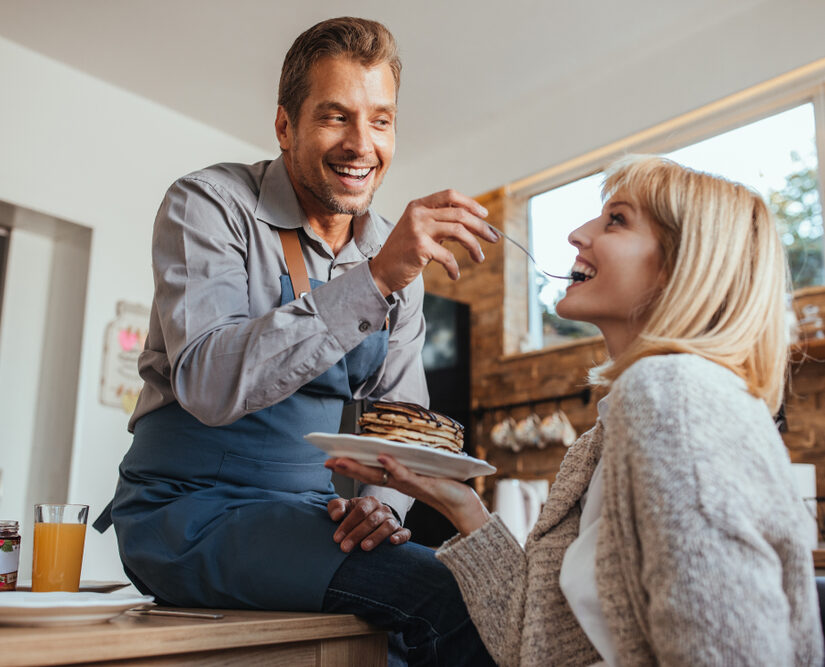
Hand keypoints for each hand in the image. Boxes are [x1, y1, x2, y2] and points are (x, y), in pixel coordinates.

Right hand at [325, 455, 489, 536]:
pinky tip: (381, 457)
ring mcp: (409, 482)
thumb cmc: (441, 485)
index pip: (369, 470)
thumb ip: (404, 464)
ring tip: (342, 460)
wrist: (462, 501)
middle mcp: (399, 481)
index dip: (349, 466)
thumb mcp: (419, 471)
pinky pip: (405, 474)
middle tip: (327, 461)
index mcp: (396, 478)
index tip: (331, 459)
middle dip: (347, 467)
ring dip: (360, 467)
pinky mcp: (423, 483)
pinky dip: (393, 465)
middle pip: (368, 473)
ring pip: (381, 474)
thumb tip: (388, 449)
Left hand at [327, 496, 410, 552]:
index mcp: (369, 501)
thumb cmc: (354, 514)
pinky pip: (405, 532)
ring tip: (364, 547)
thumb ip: (336, 507)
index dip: (348, 524)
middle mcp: (383, 509)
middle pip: (371, 520)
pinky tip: (392, 542)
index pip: (360, 510)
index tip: (337, 538)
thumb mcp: (344, 508)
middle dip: (357, 534)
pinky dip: (400, 537)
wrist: (371, 518)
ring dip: (375, 537)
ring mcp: (393, 520)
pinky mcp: (401, 530)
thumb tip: (337, 516)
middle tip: (345, 548)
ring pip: (387, 526)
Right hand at [369, 189, 498, 295]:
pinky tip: (455, 275)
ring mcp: (418, 229)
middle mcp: (418, 213)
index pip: (450, 195)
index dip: (471, 203)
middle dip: (481, 226)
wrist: (382, 271)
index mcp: (419, 205)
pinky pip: (448, 256)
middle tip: (494, 238)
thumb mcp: (420, 230)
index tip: (485, 215)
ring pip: (459, 231)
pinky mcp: (420, 247)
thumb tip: (472, 224)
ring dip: (474, 246)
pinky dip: (455, 267)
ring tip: (479, 257)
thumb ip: (440, 223)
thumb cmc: (404, 252)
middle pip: (460, 214)